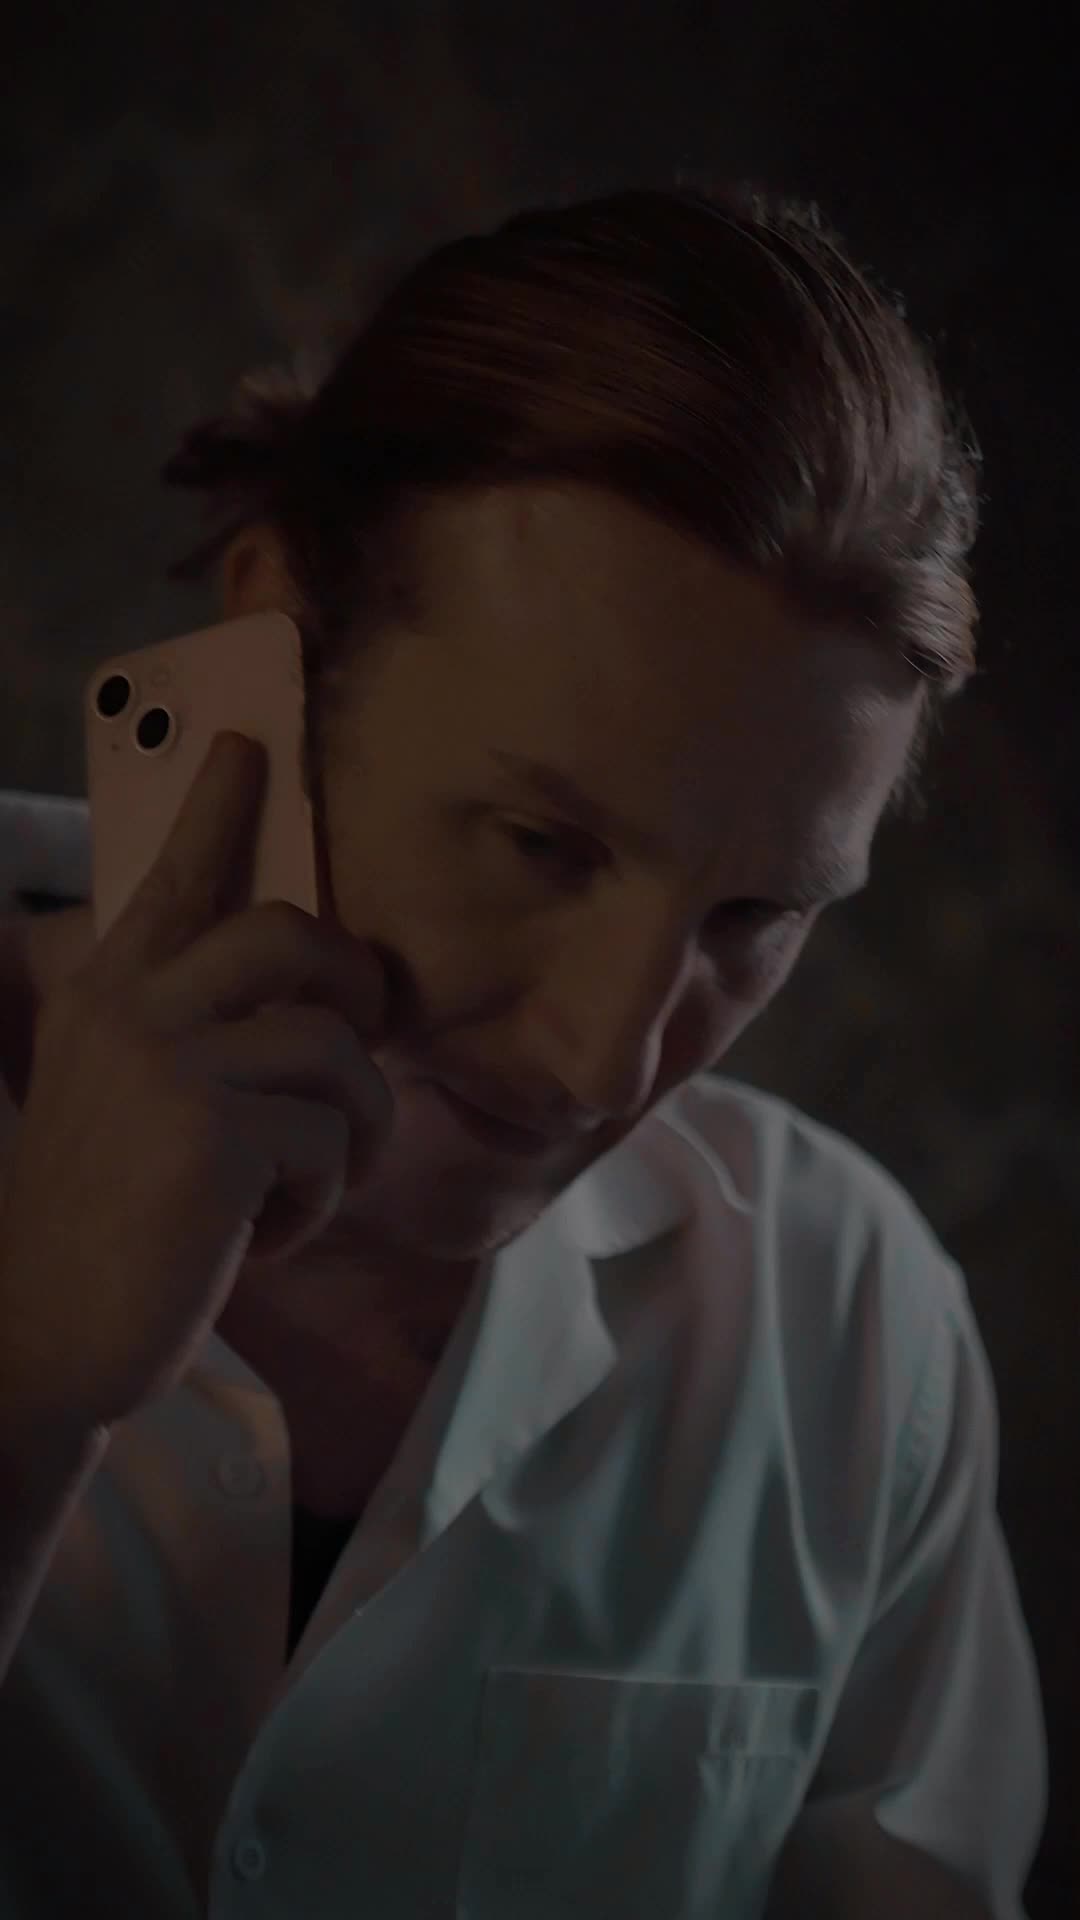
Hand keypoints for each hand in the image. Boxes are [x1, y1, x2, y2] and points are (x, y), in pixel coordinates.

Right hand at [0, 731, 392, 1432]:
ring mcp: (172, 1067)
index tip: (249, 739)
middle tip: (361, 1030)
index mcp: (101, 997)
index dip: (216, 805)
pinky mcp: (216, 1136)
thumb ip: (178, 1036)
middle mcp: (131, 1011)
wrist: (41, 1338)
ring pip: (337, 1050)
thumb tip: (301, 1003)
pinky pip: (336, 1138)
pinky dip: (321, 1198)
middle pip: (290, 932)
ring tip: (304, 1182)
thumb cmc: (97, 1225)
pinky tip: (263, 1237)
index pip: (172, 881)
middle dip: (353, 981)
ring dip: (351, 1130)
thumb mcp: (118, 1104)